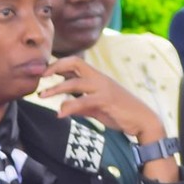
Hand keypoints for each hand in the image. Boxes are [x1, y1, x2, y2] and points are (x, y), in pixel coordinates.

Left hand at [42, 56, 165, 145]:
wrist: (143, 120)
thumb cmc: (120, 113)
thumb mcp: (97, 108)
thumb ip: (81, 105)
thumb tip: (64, 107)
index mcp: (97, 78)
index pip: (76, 63)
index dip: (58, 64)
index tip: (43, 72)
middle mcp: (99, 79)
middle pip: (75, 63)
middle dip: (56, 67)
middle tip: (40, 76)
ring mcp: (103, 88)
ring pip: (76, 82)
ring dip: (57, 89)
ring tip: (42, 96)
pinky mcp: (106, 100)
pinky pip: (83, 101)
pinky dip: (69, 107)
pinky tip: (59, 115)